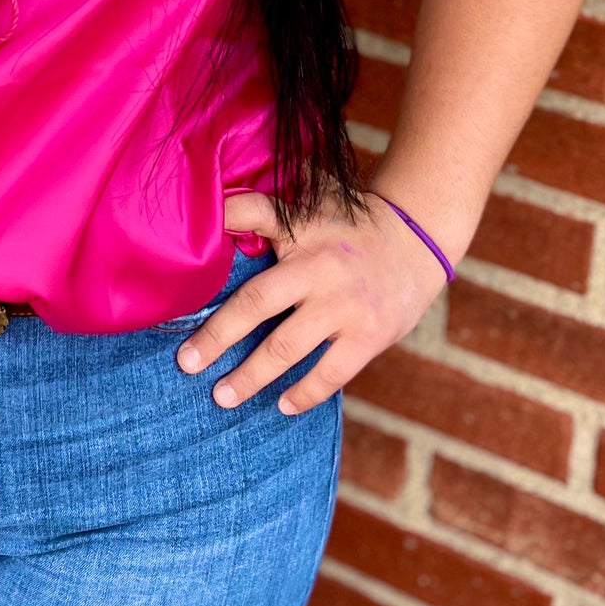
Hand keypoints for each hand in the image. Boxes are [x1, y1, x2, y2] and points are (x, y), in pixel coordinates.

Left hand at [175, 187, 450, 414]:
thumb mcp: (315, 200)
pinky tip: (282, 405)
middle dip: (217, 336)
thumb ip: (272, 207)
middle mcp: (318, 267)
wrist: (418, 239)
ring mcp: (344, 305)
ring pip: (286, 348)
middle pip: (256, 302)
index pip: (254, 214)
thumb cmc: (352, 224)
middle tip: (186, 363)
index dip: (224, 220)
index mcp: (301, 229)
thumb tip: (218, 206)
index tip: (186, 248)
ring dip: (251, 376)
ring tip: (222, 396)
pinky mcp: (368, 336)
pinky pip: (329, 374)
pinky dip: (303, 393)